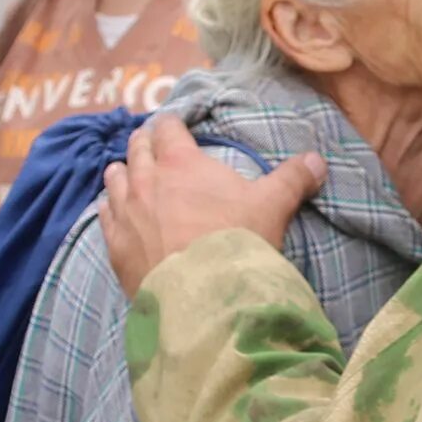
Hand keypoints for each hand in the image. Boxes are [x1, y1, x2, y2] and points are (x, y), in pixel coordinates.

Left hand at [99, 115, 325, 299]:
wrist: (204, 297)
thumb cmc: (237, 242)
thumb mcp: (272, 206)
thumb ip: (293, 178)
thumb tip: (317, 160)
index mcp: (181, 162)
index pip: (167, 128)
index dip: (171, 124)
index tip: (174, 126)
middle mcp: (146, 180)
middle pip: (137, 149)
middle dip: (144, 143)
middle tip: (148, 143)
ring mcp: (126, 213)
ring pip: (115, 179)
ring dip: (122, 172)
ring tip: (125, 171)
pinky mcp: (116, 246)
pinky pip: (104, 216)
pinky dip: (109, 208)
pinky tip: (111, 210)